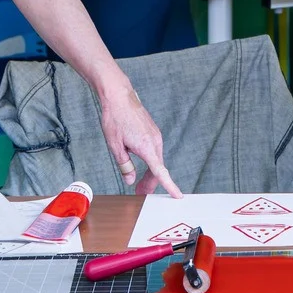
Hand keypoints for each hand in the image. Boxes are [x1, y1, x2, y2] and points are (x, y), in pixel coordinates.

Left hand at [99, 80, 183, 196]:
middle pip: (158, 169)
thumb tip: (130, 180)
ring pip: (156, 160)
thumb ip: (125, 165)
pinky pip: (154, 151)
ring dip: (149, 173)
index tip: (177, 196)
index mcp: (147, 147)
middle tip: (140, 193)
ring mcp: (156, 136)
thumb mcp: (115, 145)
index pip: (160, 172)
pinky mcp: (153, 132)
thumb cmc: (115, 118)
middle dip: (150, 183)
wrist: (119, 96)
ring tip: (138, 183)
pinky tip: (137, 161)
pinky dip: (149, 161)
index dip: (169, 185)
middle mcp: (155, 142)